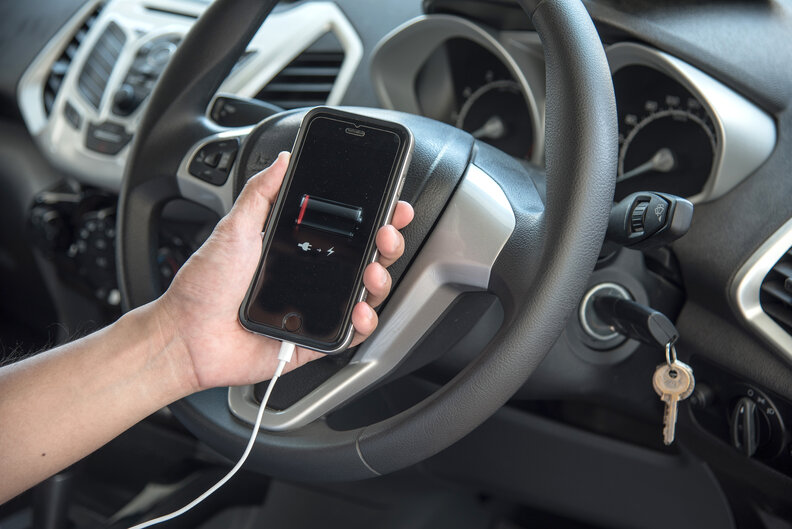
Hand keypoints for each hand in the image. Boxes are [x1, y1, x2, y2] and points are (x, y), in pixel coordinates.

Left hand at [156, 152, 412, 391]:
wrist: (187, 336)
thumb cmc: (205, 287)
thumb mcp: (234, 229)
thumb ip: (261, 193)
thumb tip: (283, 160)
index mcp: (298, 248)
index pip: (347, 231)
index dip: (374, 218)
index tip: (391, 205)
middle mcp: (313, 277)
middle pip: (366, 259)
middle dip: (387, 244)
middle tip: (385, 234)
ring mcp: (317, 309)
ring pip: (366, 294)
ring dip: (379, 280)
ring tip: (372, 271)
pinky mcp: (315, 340)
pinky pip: (350, 333)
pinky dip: (362, 322)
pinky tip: (358, 310)